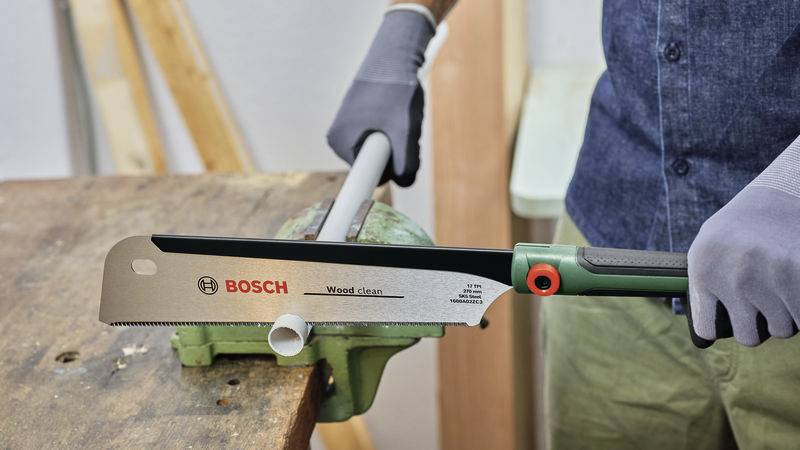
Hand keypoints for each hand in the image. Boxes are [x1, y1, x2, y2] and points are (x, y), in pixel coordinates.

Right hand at [327, 9, 434, 186]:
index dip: (377, 180)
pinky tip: (398, 110)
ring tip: (401, 114)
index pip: (362, 178)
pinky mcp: (362, 120)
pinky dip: (397, 129)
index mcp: (340, 143)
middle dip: (396, 153)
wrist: (394, 52)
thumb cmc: (395, 88)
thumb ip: (407, 163)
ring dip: (399, 140)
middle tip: (405, 128)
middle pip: (377, 165)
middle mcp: (339, 138)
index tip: (374, 190)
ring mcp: (350, 128)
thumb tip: (405, 183)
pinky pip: (383, 137)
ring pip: (383, 151)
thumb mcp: (405, 130)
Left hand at [688, 138, 799, 345]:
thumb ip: (703, 287)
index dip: (719, 328)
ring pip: (781, 330)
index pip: (706, 328)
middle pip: (748, 336)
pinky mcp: (797, 277)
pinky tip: (794, 289)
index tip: (726, 321)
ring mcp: (767, 277)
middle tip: (763, 304)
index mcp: (703, 268)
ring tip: (780, 289)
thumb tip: (703, 339)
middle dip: (758, 326)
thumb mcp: (708, 248)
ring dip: (784, 316)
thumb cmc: (742, 226)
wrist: (782, 194)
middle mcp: (732, 276)